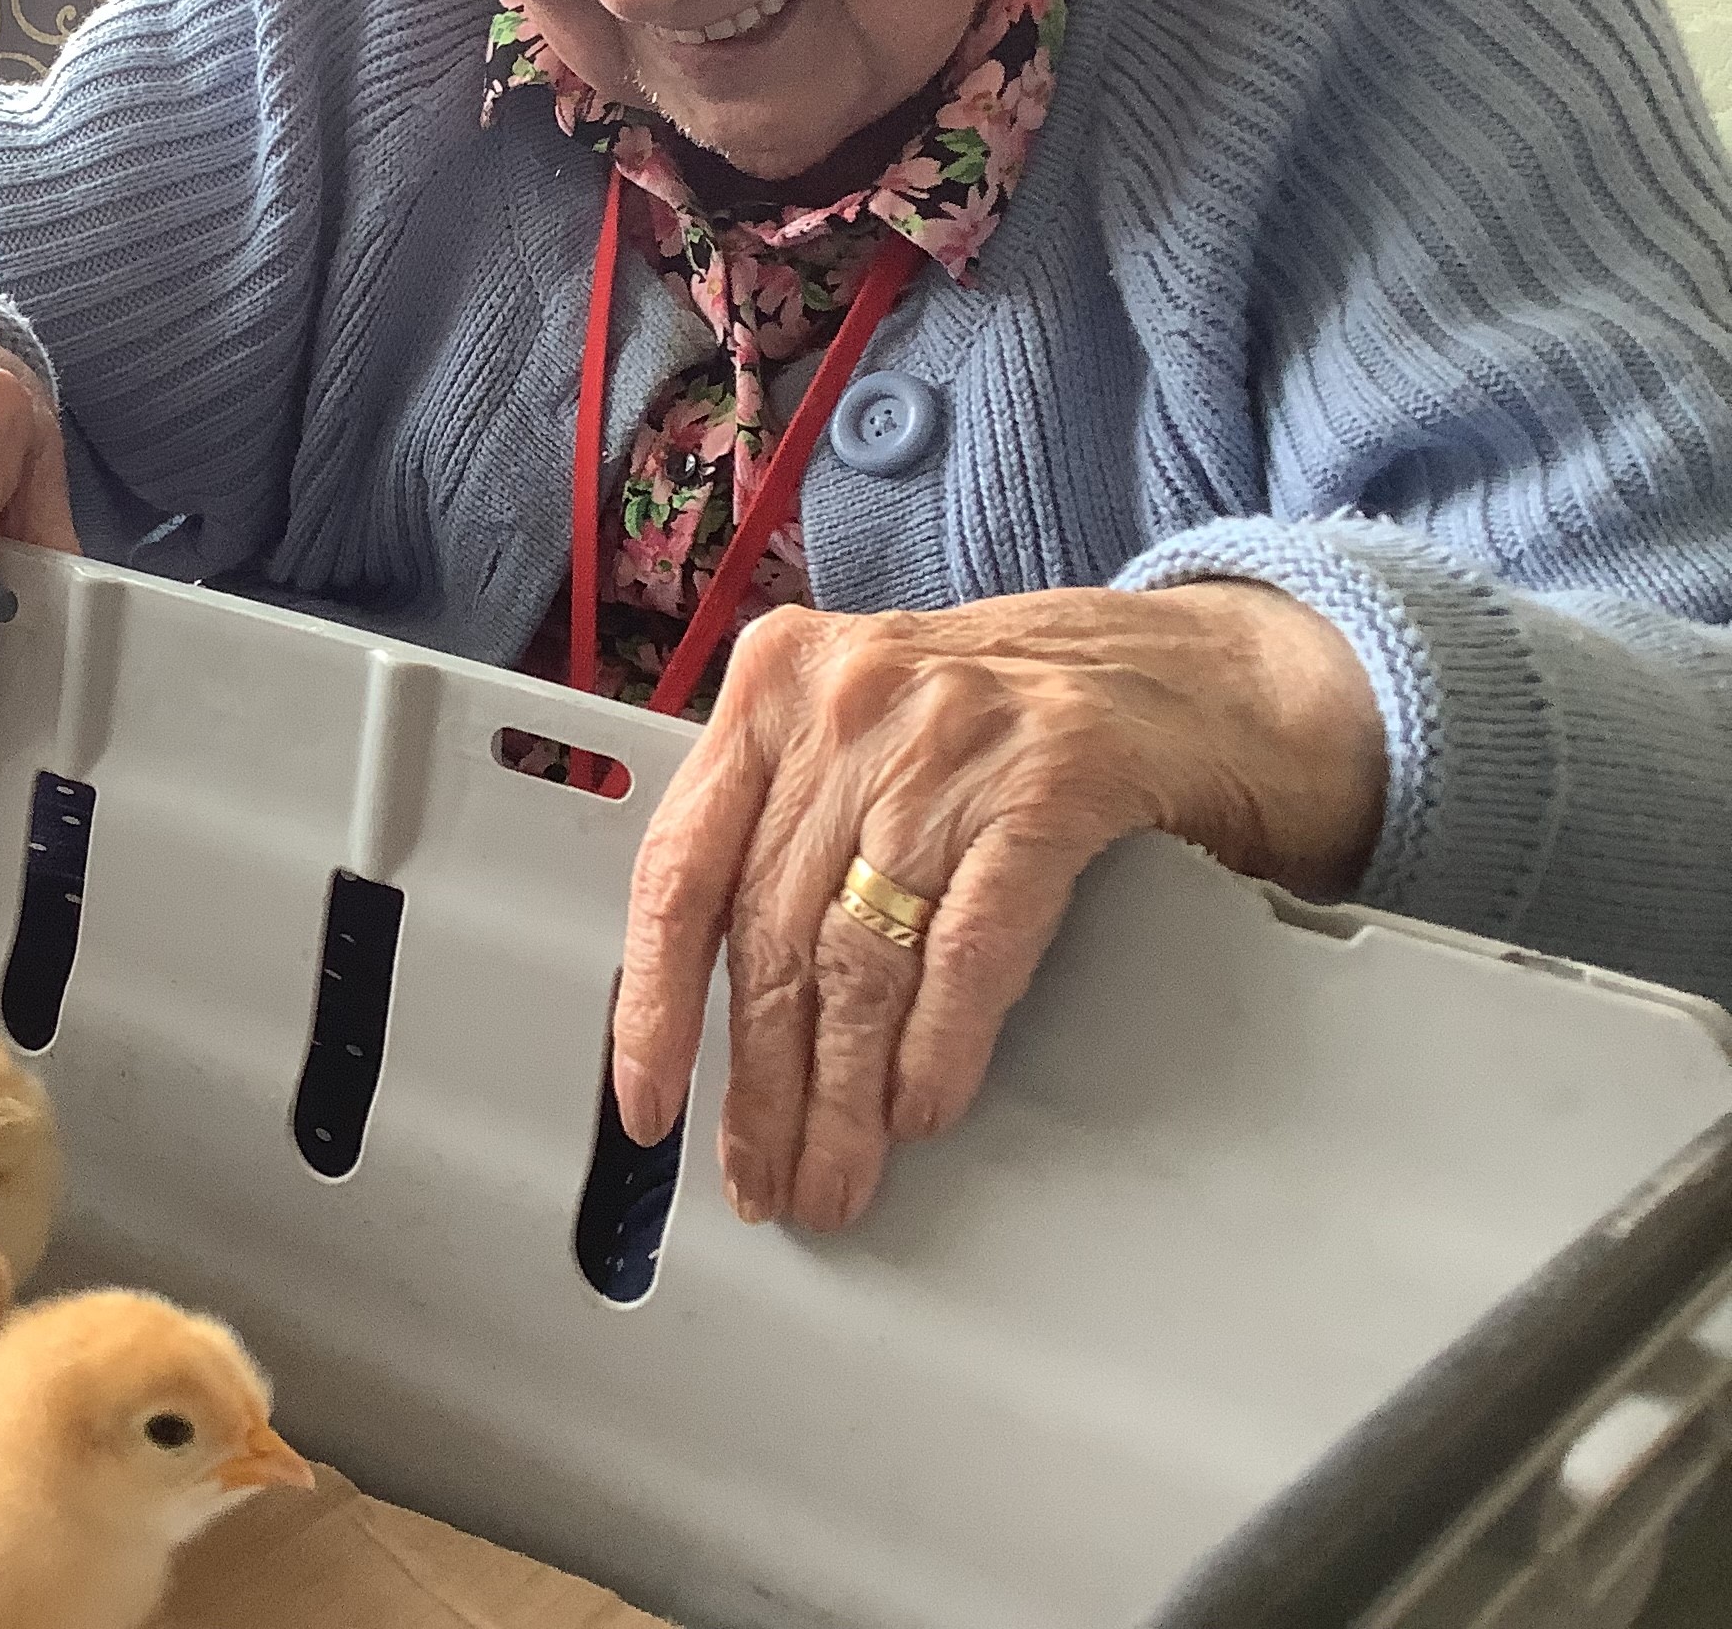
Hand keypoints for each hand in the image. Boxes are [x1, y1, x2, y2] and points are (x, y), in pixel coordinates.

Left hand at [610, 582, 1385, 1229]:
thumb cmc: (1012, 709)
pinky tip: (920, 1107)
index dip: (655, 1001)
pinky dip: (938, 1043)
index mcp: (776, 683)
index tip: (649, 1098)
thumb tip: (716, 996)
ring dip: (842, 1092)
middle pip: (773, 930)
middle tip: (765, 1175)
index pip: (680, 865)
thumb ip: (782, 816)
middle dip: (762, 1080)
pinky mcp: (1052, 782)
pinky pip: (970, 944)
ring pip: (861, 952)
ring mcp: (949, 739)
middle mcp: (848, 703)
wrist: (1196, 670)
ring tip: (836, 1172)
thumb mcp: (863, 724)